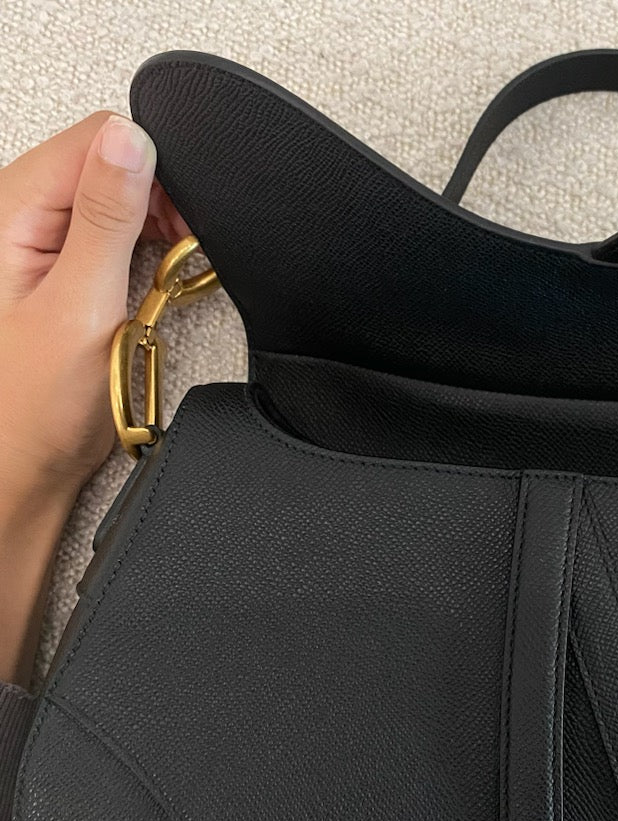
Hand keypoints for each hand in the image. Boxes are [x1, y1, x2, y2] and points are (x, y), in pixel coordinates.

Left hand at [0, 110, 190, 505]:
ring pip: (111, 193)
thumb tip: (132, 141)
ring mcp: (34, 239)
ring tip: (156, 278)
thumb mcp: (81, 306)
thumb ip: (107, 219)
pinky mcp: (55, 264)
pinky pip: (106, 230)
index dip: (154, 174)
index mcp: (9, 211)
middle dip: (156, 202)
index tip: (179, 229)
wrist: (22, 461)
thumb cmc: (35, 404)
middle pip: (105, 160)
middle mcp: (15, 214)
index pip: (98, 139)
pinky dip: (138, 251)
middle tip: (175, 260)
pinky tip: (144, 282)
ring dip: (149, 229)